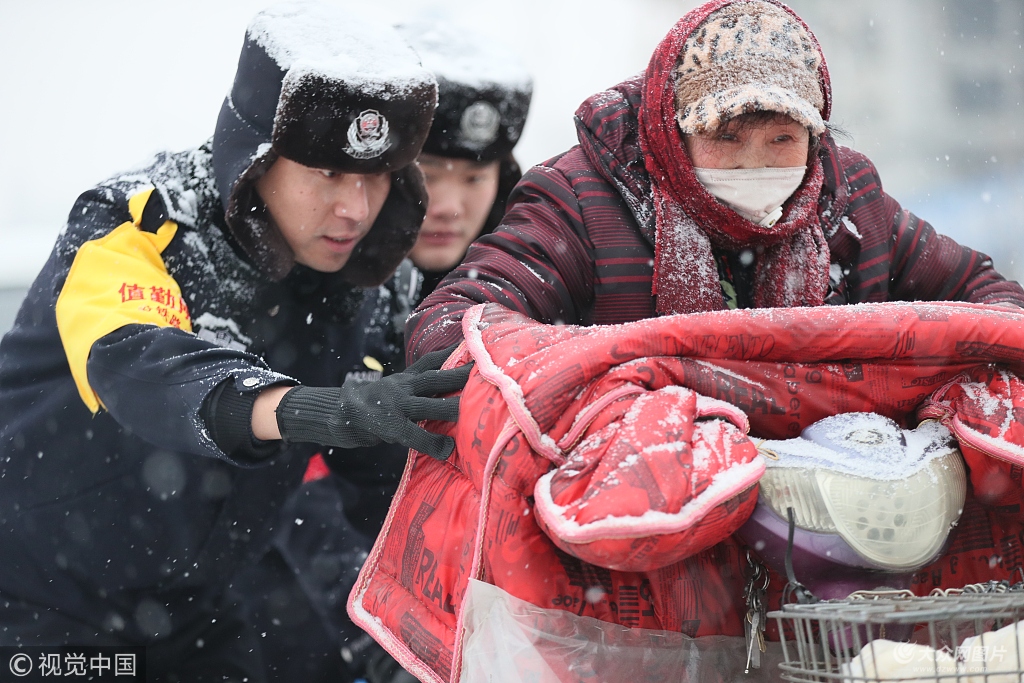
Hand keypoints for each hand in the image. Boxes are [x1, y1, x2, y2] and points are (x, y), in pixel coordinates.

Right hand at [275, 346, 471, 459]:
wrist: (335, 415)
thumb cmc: (371, 407)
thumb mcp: (395, 391)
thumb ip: (418, 390)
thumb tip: (447, 393)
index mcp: (406, 378)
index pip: (432, 361)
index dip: (454, 351)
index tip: (475, 339)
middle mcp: (403, 386)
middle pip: (437, 376)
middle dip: (462, 372)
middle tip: (489, 367)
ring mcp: (395, 405)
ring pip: (430, 403)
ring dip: (453, 406)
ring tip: (476, 408)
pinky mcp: (388, 426)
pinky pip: (413, 435)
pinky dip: (432, 443)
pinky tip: (447, 449)